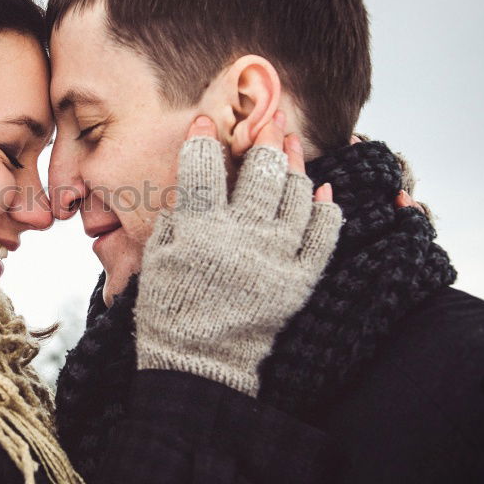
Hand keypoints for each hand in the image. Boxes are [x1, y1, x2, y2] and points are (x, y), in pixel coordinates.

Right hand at [133, 113, 342, 395]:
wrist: (200, 365)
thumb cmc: (169, 311)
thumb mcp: (158, 257)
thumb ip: (176, 216)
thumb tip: (193, 181)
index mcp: (200, 230)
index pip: (203, 168)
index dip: (203, 139)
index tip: (204, 121)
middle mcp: (242, 236)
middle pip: (261, 170)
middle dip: (264, 136)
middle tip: (267, 119)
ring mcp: (277, 257)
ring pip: (296, 194)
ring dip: (294, 163)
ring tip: (291, 144)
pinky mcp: (300, 279)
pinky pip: (324, 233)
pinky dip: (325, 208)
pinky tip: (321, 190)